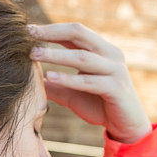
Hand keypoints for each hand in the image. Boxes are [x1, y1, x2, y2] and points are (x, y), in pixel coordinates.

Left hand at [28, 21, 151, 143]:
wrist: (126, 126)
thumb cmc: (100, 106)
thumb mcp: (72, 93)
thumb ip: (55, 84)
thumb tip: (32, 79)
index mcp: (102, 50)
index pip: (75, 32)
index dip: (52, 29)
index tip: (29, 30)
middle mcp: (110, 54)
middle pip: (79, 34)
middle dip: (52, 33)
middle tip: (29, 34)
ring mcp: (115, 70)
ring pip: (82, 57)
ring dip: (56, 55)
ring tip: (33, 55)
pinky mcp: (116, 88)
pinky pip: (89, 82)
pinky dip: (68, 79)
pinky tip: (50, 77)